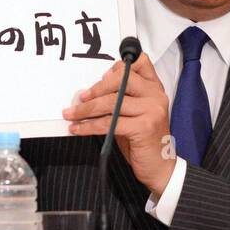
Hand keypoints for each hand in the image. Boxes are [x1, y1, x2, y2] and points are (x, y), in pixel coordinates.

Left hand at [62, 53, 176, 197]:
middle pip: (122, 79)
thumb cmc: (142, 139)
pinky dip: (89, 126)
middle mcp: (156, 95)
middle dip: (96, 88)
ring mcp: (152, 110)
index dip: (117, 68)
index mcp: (154, 88)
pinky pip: (109, 123)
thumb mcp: (133, 113)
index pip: (139, 63)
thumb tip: (89, 90)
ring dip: (85, 109)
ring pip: (111, 102)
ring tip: (70, 114)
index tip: (99, 78)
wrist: (159, 167)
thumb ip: (120, 97)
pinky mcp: (144, 127)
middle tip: (79, 99)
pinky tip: (77, 128)